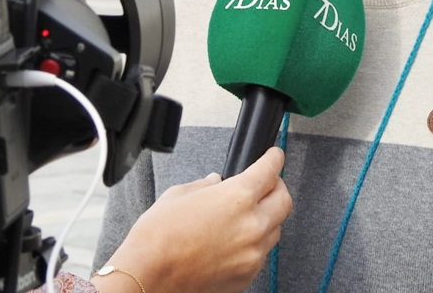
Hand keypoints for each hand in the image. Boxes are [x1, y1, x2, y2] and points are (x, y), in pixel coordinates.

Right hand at [98, 147, 291, 292]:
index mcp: (238, 197)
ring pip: (276, 228)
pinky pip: (262, 253)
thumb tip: (216, 183)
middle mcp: (252, 225)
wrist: (148, 276)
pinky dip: (256, 242)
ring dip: (267, 217)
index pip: (270, 170)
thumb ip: (206, 185)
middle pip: (284, 199)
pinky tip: (236, 239)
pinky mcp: (247, 275)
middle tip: (266, 183)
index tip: (274, 156)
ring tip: (247, 214)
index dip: (274, 158)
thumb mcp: (180, 194)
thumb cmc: (158, 237)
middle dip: (277, 187)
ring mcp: (252, 253)